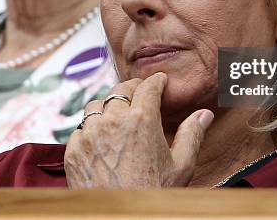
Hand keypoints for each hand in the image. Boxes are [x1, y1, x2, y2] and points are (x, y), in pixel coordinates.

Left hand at [64, 73, 214, 187]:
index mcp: (142, 120)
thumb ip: (192, 135)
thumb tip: (204, 115)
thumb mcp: (181, 166)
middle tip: (141, 95)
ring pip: (96, 105)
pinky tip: (102, 139)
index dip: (156, 81)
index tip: (159, 81)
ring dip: (109, 106)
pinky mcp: (72, 151)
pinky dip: (91, 128)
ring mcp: (89, 135)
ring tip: (119, 115)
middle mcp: (112, 122)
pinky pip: (81, 128)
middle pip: (120, 90)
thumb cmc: (153, 195)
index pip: (147, 86)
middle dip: (132, 89)